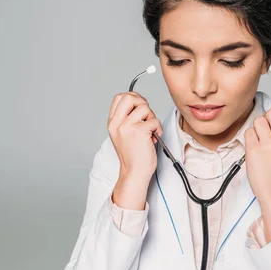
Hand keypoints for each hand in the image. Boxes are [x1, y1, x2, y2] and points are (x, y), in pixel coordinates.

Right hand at [107, 92, 162, 208]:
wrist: (134, 172)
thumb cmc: (133, 155)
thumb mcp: (123, 134)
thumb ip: (127, 118)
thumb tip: (140, 102)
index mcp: (112, 123)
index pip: (119, 97)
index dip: (133, 97)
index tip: (140, 106)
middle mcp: (117, 123)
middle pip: (129, 97)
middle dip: (142, 102)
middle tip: (147, 116)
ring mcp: (127, 127)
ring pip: (144, 107)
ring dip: (152, 118)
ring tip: (150, 130)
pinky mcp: (139, 132)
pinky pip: (154, 120)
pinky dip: (158, 129)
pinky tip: (154, 138)